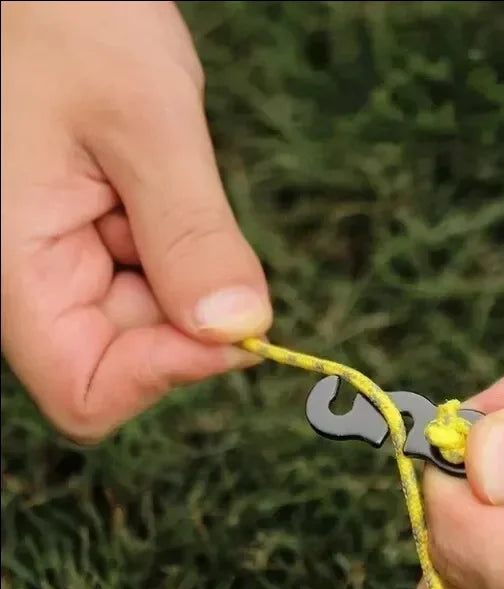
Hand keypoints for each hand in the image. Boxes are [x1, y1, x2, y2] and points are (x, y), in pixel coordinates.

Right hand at [1, 1, 270, 442]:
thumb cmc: (69, 20)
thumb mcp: (145, 123)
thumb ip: (191, 235)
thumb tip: (240, 328)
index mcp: (18, 268)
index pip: (88, 394)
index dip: (167, 373)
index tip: (228, 319)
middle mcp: (33, 283)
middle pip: (129, 362)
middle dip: (186, 310)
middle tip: (190, 216)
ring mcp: (62, 267)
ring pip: (150, 324)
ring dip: (184, 272)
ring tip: (161, 182)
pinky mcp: (91, 249)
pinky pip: (154, 284)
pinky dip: (181, 253)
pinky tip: (160, 188)